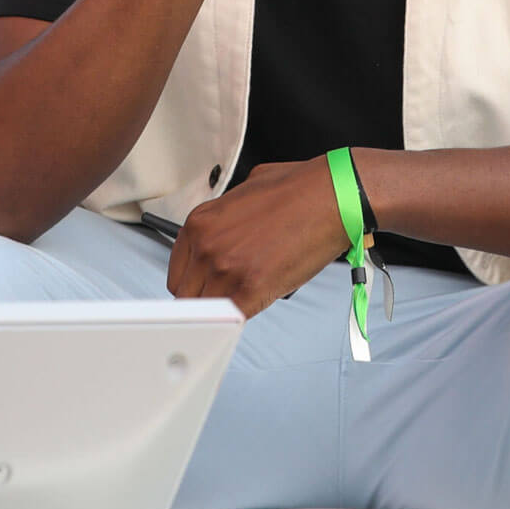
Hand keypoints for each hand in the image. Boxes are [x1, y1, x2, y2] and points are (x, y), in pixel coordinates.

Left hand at [167, 158, 348, 316]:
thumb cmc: (298, 189)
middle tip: (227, 294)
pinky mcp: (252, 288)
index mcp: (201, 222)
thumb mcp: (245, 192)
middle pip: (186, 294)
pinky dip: (241, 319)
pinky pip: (233, 318)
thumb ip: (225, 218)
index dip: (195, 282)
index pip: (178, 271)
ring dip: (224, 309)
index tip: (206, 287)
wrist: (331, 196)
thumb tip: (226, 232)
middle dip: (206, 297)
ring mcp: (226, 268)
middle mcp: (207, 245)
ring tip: (246, 298)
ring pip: (207, 311)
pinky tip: (254, 307)